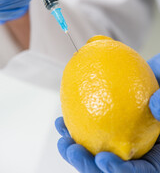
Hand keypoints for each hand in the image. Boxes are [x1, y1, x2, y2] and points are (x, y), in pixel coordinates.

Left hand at [55, 54, 159, 172]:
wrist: (154, 73)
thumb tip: (153, 106)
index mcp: (155, 152)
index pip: (141, 171)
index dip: (121, 172)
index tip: (103, 160)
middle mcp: (136, 148)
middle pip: (113, 167)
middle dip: (89, 166)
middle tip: (74, 151)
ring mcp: (119, 136)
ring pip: (97, 152)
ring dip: (76, 150)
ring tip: (63, 141)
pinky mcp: (105, 123)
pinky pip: (88, 130)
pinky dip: (73, 128)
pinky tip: (61, 122)